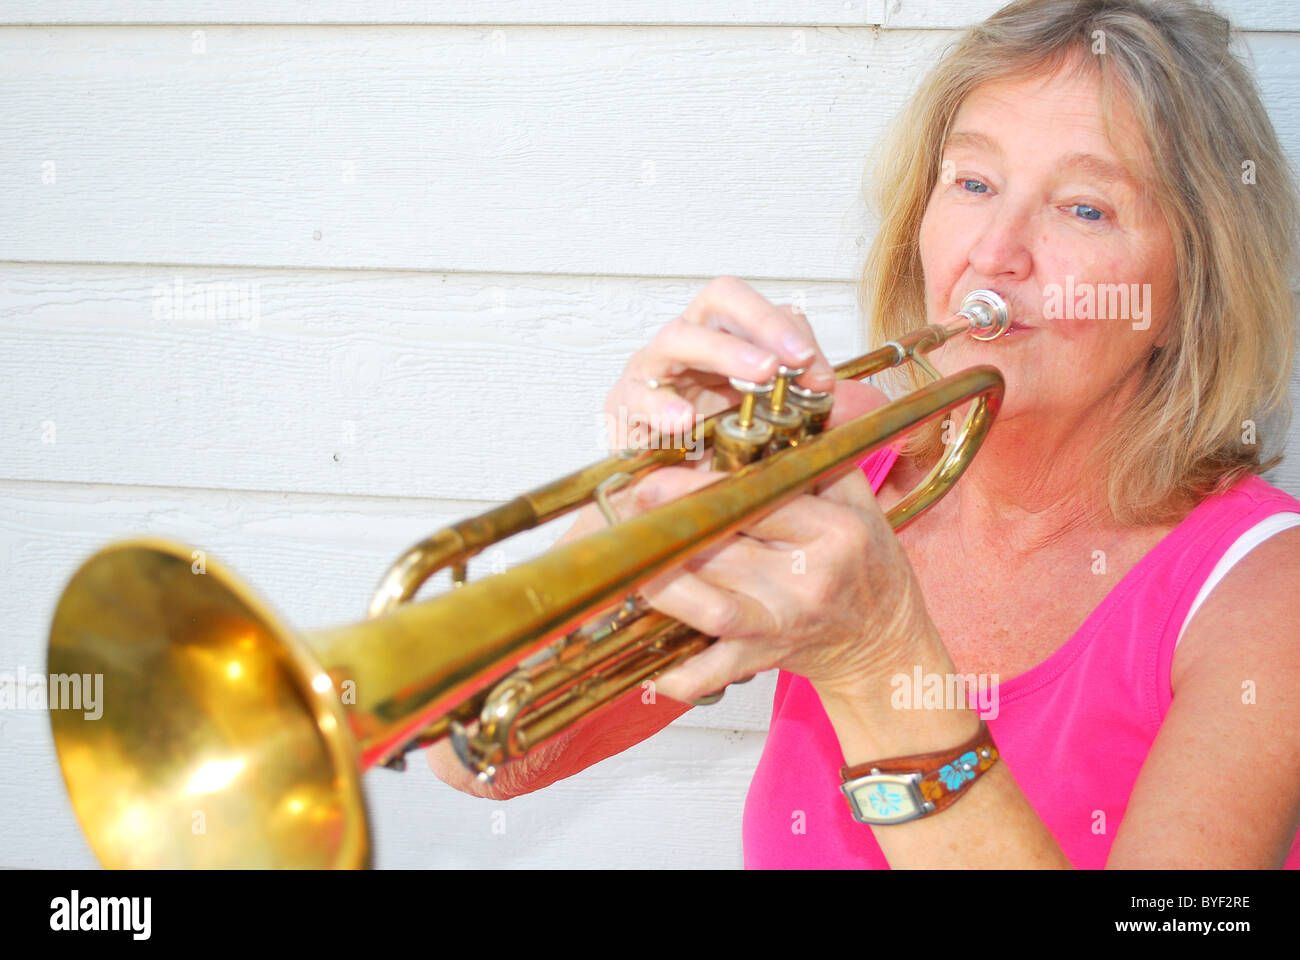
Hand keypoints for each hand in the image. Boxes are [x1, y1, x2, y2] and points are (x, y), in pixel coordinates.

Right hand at [602, 276, 837, 451]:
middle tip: (794, 360)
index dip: (793, 333)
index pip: (762, 311)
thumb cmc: (712, 453)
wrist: (662, 497)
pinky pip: (638, 394)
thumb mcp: (766, 426)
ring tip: (759, 376)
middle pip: (721, 299)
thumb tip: (845, 394)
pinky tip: (686, 422)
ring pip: (679, 336)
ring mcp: (652, 367)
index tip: (820, 376)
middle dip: (763, 325)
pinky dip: (663, 405)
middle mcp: (689, 341)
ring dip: (724, 352)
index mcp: (726, 339)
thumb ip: (800, 404)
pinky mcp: (622, 403)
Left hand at [629, 444, 931, 704]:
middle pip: (724, 552)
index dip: (698, 490)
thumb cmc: (866, 566)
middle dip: (668, 534)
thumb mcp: (859, 504)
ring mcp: (783, 624)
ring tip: (629, 567)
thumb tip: (783, 404)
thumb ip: (819, 457)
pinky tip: (645, 660)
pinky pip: (713, 673)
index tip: (653, 479)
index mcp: (832, 532)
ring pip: (711, 609)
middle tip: (623, 515)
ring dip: (663, 590)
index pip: (756, 502)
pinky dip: (678, 674)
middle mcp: (807, 580)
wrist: (886, 643)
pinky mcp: (765, 659)